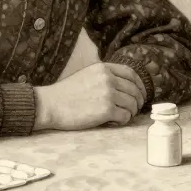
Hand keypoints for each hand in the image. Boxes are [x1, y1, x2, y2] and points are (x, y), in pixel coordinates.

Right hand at [32, 62, 146, 131]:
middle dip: (138, 101)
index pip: (131, 74)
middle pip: (134, 90)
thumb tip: (124, 86)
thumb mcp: (87, 75)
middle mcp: (108, 78)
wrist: (50, 104)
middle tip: (134, 109)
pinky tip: (113, 121)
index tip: (140, 93)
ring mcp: (108, 94)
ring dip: (130, 112)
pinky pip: (125, 116)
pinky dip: (122, 121)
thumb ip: (104, 76)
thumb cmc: (66, 93)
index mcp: (104, 68)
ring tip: (120, 116)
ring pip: (132, 104)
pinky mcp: (106, 110)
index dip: (139, 85)